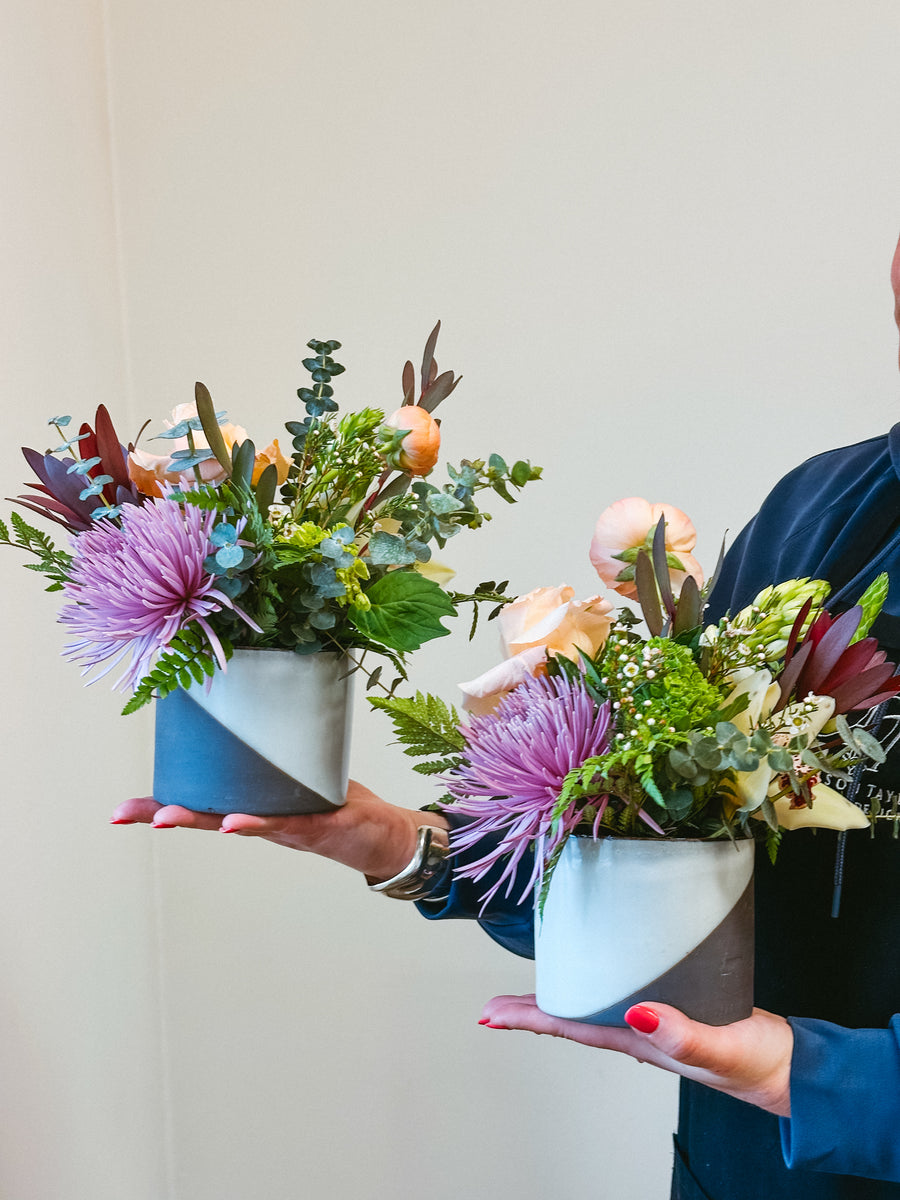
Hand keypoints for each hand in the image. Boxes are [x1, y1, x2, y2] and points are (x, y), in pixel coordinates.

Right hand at [111, 780, 449, 882]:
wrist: (387, 838)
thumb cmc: (346, 805)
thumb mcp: (308, 772)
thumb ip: (286, 748)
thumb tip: (266, 702)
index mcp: (257, 805)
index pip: (205, 803)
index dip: (162, 805)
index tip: (121, 810)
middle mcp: (265, 820)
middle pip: (207, 817)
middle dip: (166, 814)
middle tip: (127, 814)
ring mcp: (288, 826)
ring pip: (236, 822)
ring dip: (200, 820)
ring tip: (166, 816)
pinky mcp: (318, 826)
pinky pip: (283, 823)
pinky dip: (256, 822)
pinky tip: (231, 822)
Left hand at [478, 994, 792, 1116]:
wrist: (787, 1067)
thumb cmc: (755, 1063)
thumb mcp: (719, 1048)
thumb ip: (681, 1033)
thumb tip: (637, 1014)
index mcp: (639, 1041)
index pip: (569, 1026)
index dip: (528, 1018)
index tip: (490, 1014)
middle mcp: (638, 1031)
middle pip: (571, 1018)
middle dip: (529, 1010)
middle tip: (492, 1004)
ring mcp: (652, 1020)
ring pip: (592, 1005)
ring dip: (558, 996)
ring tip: (529, 988)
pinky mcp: (673, 1002)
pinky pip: (621, 992)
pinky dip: (598, 980)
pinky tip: (597, 970)